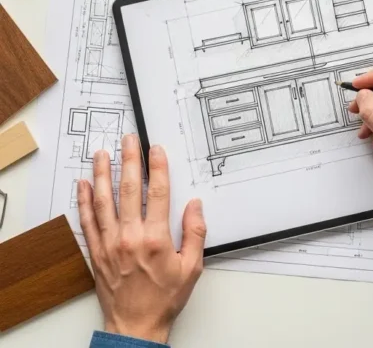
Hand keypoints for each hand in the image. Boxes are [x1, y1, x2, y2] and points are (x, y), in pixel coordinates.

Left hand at [77, 135, 206, 343]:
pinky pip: (88, 221)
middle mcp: (130, 237)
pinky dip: (84, 201)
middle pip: (129, 191)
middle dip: (128, 161)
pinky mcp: (96, 253)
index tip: (156, 150)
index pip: (158, 194)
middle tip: (127, 141)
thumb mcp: (193, 268)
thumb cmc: (164, 299)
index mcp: (156, 239)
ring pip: (104, 201)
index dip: (158, 168)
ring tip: (101, 154)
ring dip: (102, 175)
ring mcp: (109, 244)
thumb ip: (196, 233)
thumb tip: (195, 207)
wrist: (136, 325)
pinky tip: (83, 185)